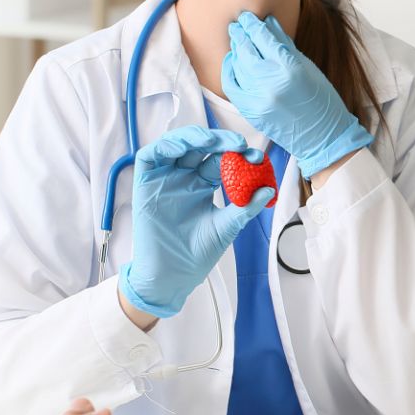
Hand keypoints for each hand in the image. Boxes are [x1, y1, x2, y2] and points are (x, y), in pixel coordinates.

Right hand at [119, 125, 274, 318]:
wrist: (171, 277)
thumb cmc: (197, 254)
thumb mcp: (226, 227)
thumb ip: (245, 207)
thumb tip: (269, 189)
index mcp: (204, 184)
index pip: (221, 159)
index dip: (238, 154)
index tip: (255, 156)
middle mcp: (184, 177)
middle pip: (200, 147)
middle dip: (220, 141)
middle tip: (237, 144)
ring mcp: (165, 179)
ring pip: (177, 145)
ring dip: (194, 137)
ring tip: (211, 141)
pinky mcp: (145, 184)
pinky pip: (150, 156)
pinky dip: (164, 146)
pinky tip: (180, 148)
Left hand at [222, 13, 372, 178]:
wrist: (322, 137)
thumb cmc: (321, 100)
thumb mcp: (307, 67)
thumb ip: (285, 45)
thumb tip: (269, 24)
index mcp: (290, 67)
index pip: (264, 38)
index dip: (253, 25)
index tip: (249, 18)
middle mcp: (271, 82)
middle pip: (247, 50)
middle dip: (240, 34)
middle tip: (238, 24)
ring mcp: (258, 98)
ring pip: (237, 66)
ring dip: (235, 50)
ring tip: (237, 41)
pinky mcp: (251, 111)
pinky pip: (232, 85)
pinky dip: (230, 71)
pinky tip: (233, 62)